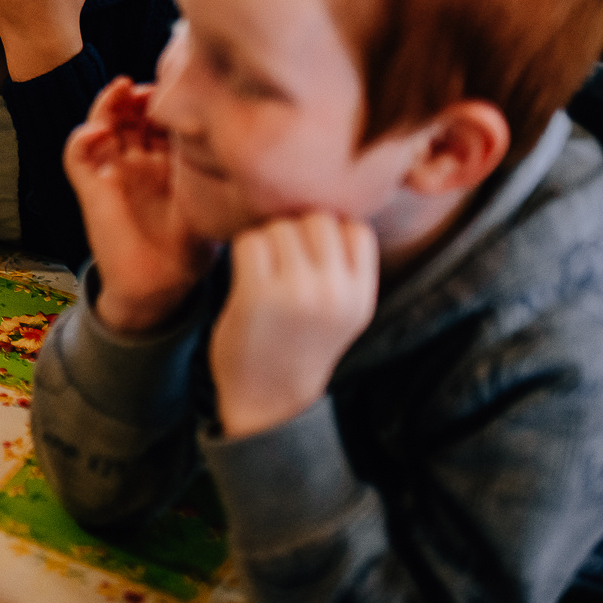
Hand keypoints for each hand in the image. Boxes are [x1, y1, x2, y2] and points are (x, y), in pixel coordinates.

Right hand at [65, 78, 215, 333]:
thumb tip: (246, 141)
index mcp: (168, 162)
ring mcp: (113, 172)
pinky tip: (98, 131)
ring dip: (107, 104)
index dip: (166, 100)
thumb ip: (222, 174)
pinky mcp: (91, 188)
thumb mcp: (214, 203)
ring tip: (121, 91)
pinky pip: (76, 155)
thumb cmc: (192, 250)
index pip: (161, 118)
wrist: (160, 287)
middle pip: (129, 113)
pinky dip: (81, 138)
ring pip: (100, 124)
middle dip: (136, 95)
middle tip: (148, 88)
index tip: (180, 90)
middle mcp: (138, 162)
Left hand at [210, 212, 378, 438]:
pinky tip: (245, 276)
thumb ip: (341, 267)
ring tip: (264, 271)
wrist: (268, 402)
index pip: (355, 228)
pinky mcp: (257, 295)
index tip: (310, 253)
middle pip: (316, 218)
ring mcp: (297, 293)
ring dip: (266, 240)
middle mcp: (335, 293)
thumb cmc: (299, 345)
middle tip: (281, 258)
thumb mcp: (342, 311)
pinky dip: (242, 251)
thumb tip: (322, 200)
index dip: (329, 231)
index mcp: (360, 297)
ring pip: (280, 226)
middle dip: (294, 229)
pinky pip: (249, 241)